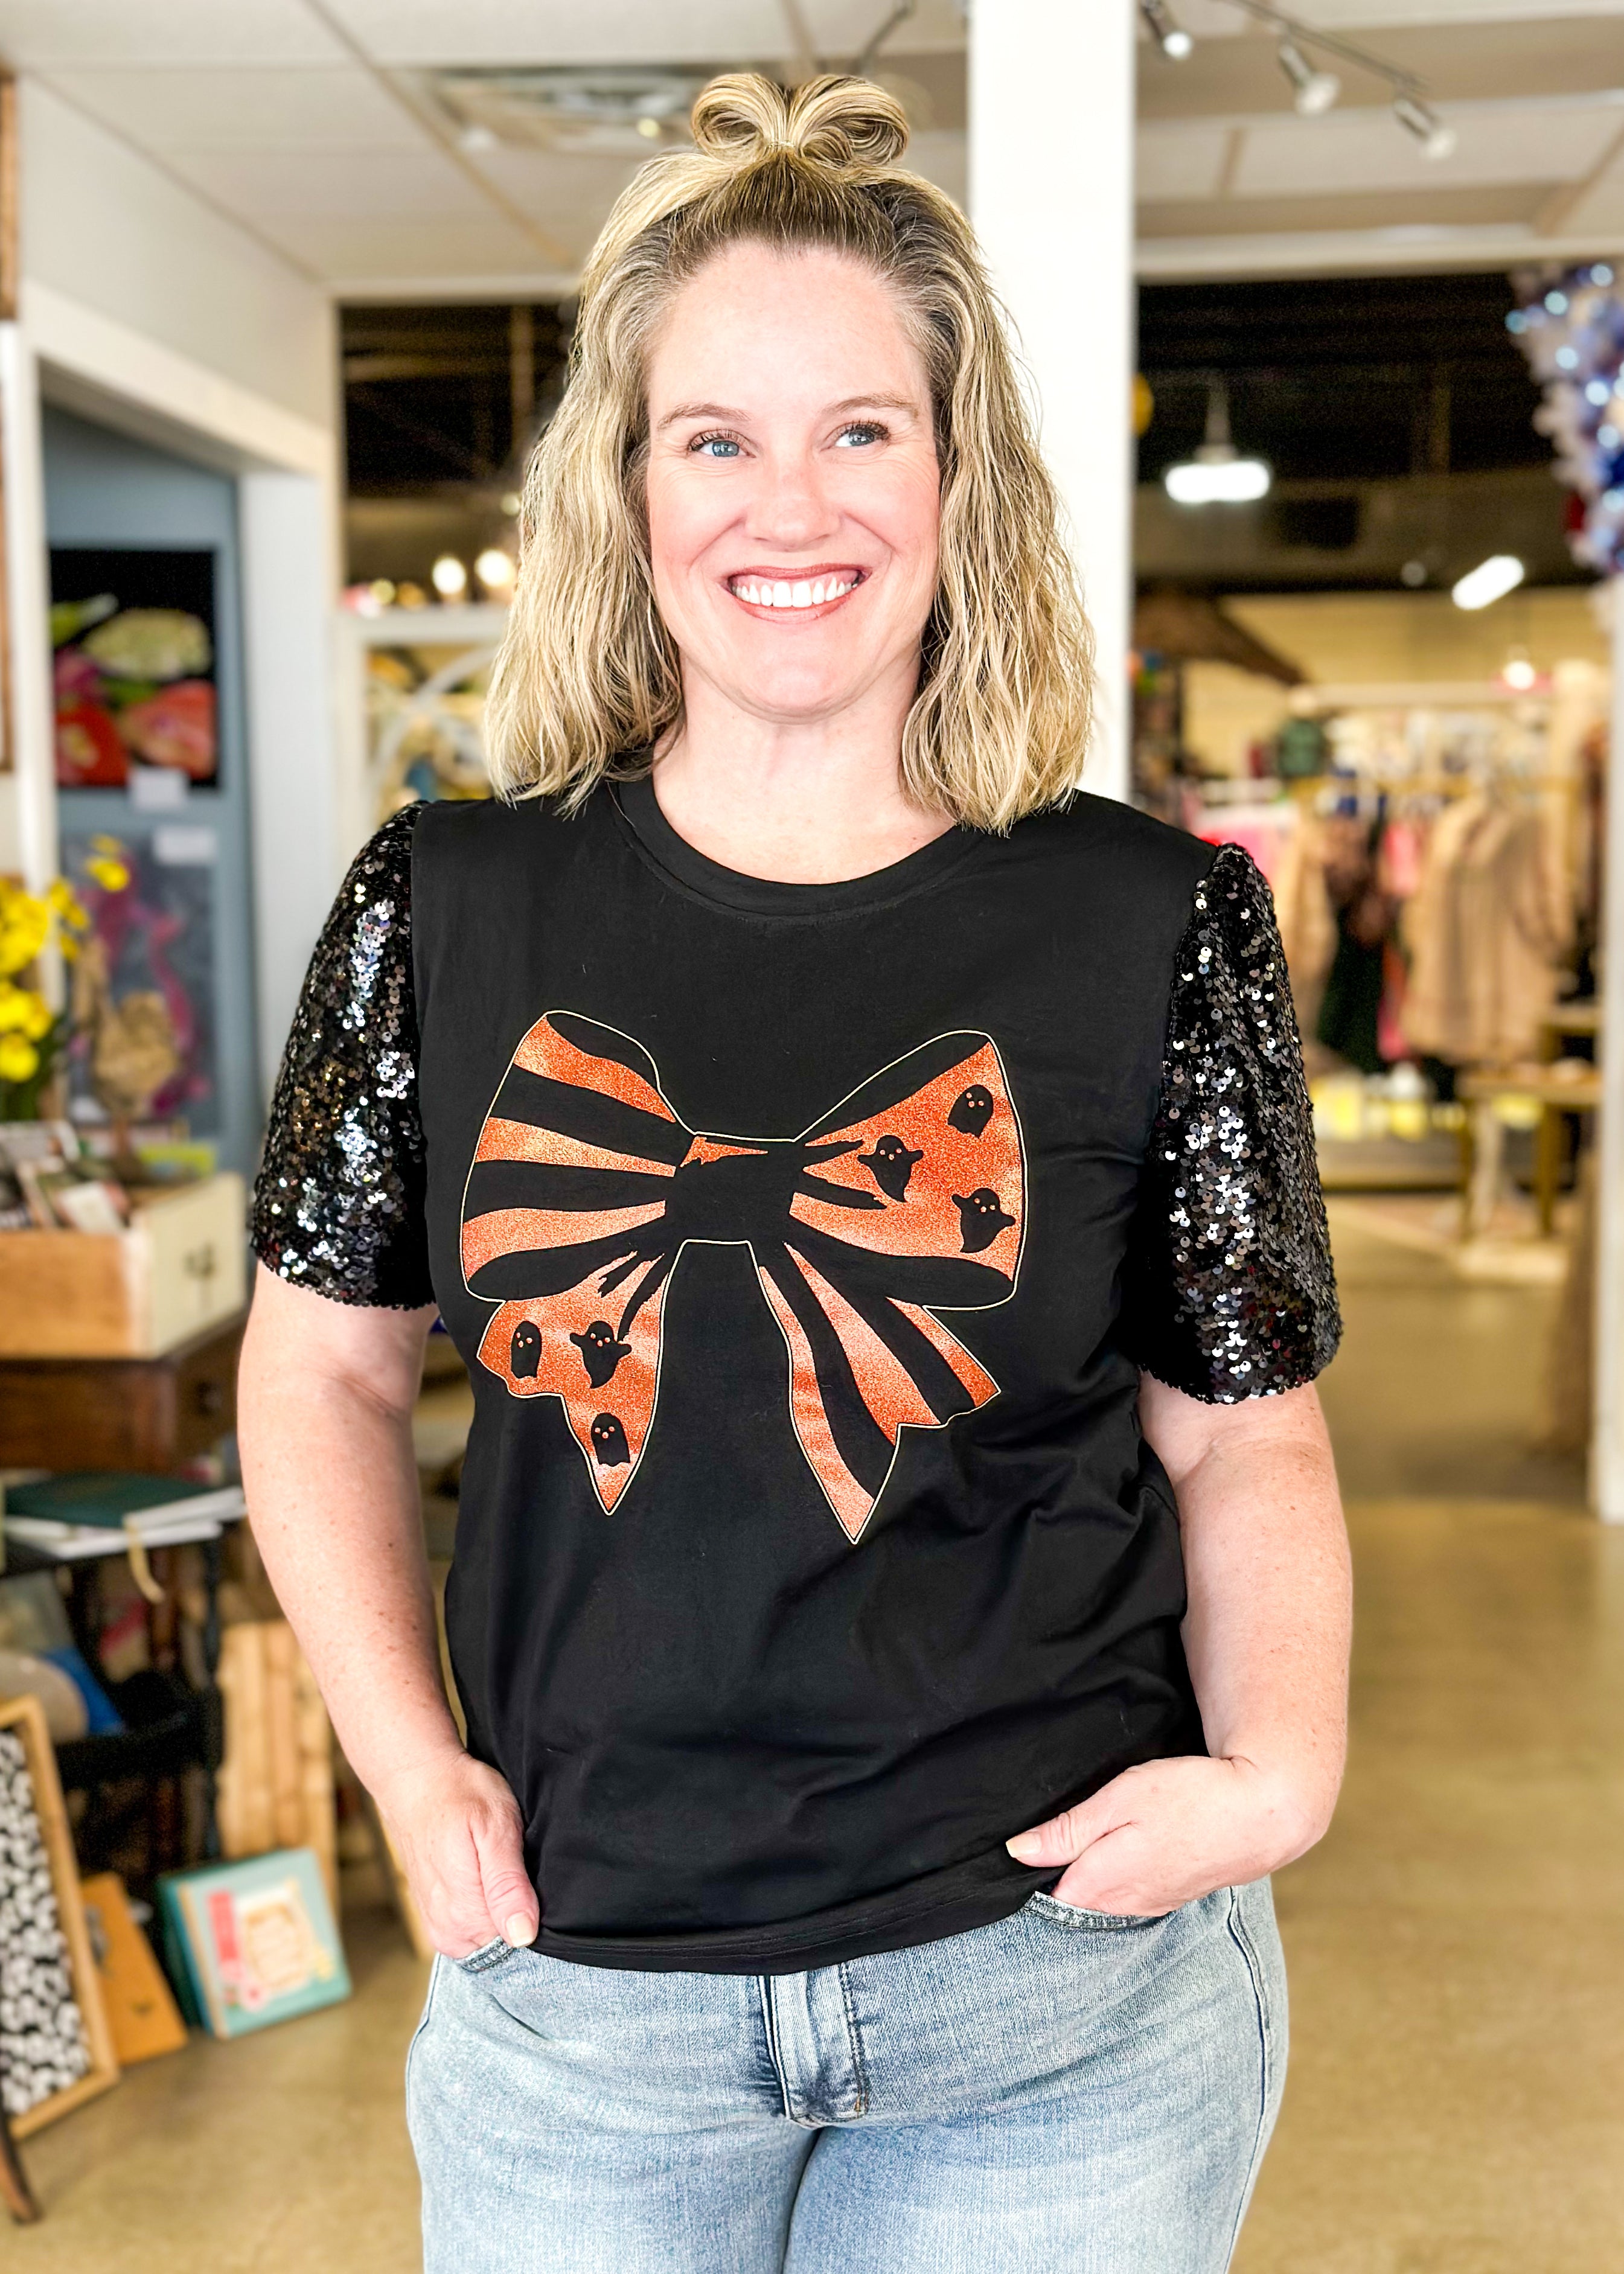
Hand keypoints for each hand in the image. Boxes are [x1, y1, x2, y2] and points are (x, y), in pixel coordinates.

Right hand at [372, 1749, 539, 1958]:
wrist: (415, 1780)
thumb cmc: (459, 1795)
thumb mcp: (496, 1829)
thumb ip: (508, 1886)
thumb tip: (522, 1936)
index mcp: (467, 1916)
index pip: (520, 1944)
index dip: (534, 1912)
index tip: (528, 1878)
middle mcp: (449, 1931)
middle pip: (504, 1943)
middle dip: (518, 1910)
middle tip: (513, 1863)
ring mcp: (439, 1925)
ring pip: (488, 1936)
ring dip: (500, 1905)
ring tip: (497, 1864)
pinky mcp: (435, 1916)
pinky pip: (471, 1928)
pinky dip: (483, 1904)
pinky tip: (484, 1872)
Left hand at [1006, 1754, 1324, 1916]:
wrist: (1263, 1813)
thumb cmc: (1188, 1797)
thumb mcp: (1118, 1800)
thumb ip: (1067, 1831)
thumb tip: (1016, 1852)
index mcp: (1100, 1884)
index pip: (1044, 1892)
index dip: (1031, 1868)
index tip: (1019, 1848)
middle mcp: (1123, 1905)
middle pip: (1072, 1898)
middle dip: (1056, 1875)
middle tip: (1048, 1839)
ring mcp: (1152, 1904)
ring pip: (1102, 1897)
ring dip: (1089, 1876)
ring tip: (1086, 1842)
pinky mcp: (1173, 1895)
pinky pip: (1131, 1894)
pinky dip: (1119, 1877)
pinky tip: (1125, 1852)